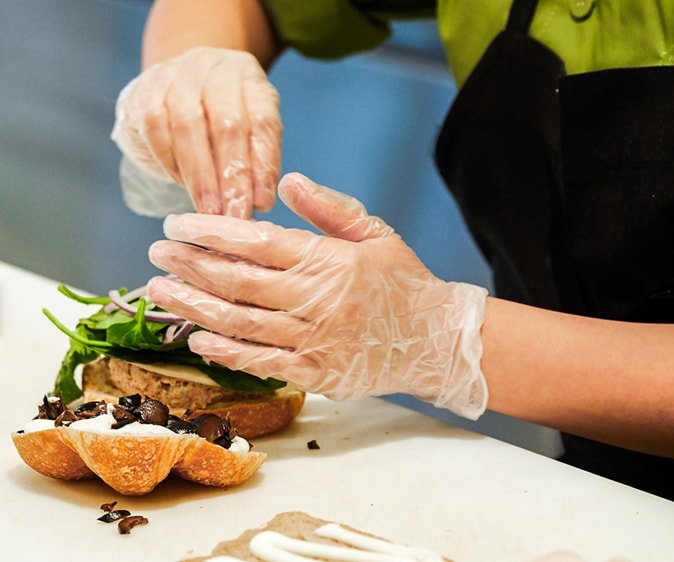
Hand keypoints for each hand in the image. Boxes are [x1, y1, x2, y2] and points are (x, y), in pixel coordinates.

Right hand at [111, 46, 280, 217]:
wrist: (177, 84)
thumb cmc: (221, 115)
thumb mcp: (249, 128)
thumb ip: (257, 159)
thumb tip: (259, 202)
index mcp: (248, 77)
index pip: (261, 122)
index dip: (262, 165)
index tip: (263, 203)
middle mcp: (212, 69)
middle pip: (226, 126)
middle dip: (230, 178)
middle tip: (234, 215)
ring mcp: (175, 76)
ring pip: (188, 128)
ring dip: (199, 178)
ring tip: (209, 212)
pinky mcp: (142, 93)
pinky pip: (156, 132)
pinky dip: (171, 164)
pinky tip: (182, 185)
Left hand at [147, 173, 488, 418]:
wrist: (437, 340)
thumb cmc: (405, 282)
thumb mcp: (376, 233)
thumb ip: (329, 208)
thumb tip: (286, 181)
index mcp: (331, 260)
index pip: (257, 242)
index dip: (210, 233)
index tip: (175, 225)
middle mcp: (319, 300)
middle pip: (239, 281)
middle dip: (189, 265)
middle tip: (156, 253)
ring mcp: (316, 341)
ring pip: (241, 323)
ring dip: (194, 306)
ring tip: (161, 291)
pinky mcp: (317, 373)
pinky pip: (262, 364)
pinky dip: (226, 352)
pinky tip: (198, 338)